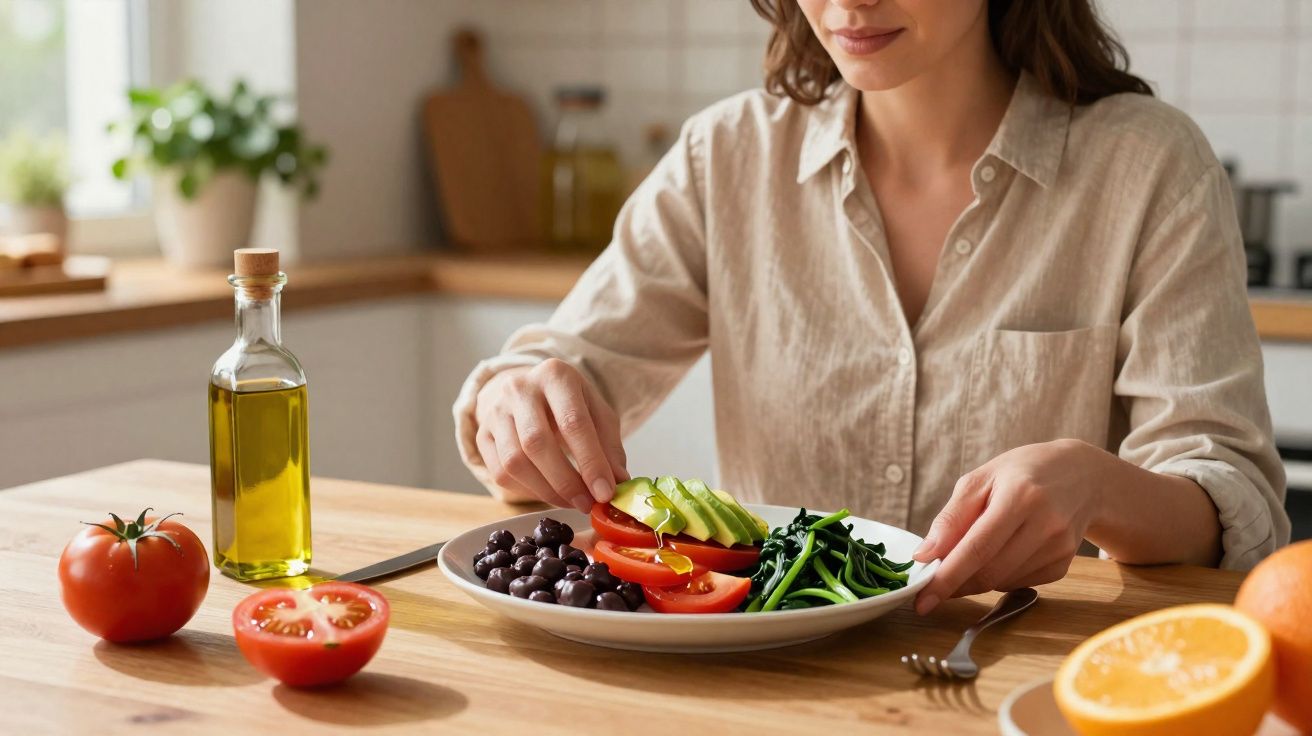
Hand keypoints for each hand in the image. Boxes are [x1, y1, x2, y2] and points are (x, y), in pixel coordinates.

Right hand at [474, 359, 628, 511]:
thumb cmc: (569, 404)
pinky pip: (500, 472)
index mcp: (555, 375)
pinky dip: (528, 490)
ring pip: (515, 461)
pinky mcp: (482, 434)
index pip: (573, 423)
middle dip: (566, 481)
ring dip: (546, 491)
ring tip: (571, 501)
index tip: (605, 492)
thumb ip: (609, 446)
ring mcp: (496, 411)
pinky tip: (549, 493)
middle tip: (587, 504)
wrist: (528, 391)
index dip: (590, 462)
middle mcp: (519, 388)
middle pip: (538, 443)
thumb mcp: (597, 413)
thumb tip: (619, 482)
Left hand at [912, 439, 1106, 614]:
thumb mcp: (980, 479)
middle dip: (955, 584)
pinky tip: (1002, 552)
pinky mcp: (1064, 564)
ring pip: (1002, 582)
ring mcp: (1059, 547)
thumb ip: (951, 518)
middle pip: (989, 572)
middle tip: (933, 584)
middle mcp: (1045, 524)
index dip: (947, 578)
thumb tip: (925, 555)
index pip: (976, 548)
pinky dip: (999, 576)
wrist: (1081, 475)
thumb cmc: (1021, 473)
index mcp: (1020, 496)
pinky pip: (1018, 583)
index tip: (922, 600)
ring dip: (976, 579)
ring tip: (971, 553)